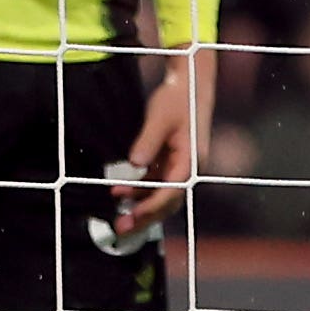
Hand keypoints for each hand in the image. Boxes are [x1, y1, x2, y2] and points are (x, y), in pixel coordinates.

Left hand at [108, 49, 217, 244]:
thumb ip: (147, 141)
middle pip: (169, 201)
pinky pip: (157, 183)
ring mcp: (181, 165)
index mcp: (192, 160)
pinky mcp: (172, 160)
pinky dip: (140, 190)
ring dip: (141, 205)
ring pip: (162, 195)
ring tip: (117, 213)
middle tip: (121, 228)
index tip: (131, 216)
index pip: (172, 192)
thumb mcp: (160, 117)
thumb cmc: (178, 98)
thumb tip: (134, 164)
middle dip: (146, 216)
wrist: (191, 82)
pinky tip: (121, 191)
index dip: (151, 207)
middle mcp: (190, 167)